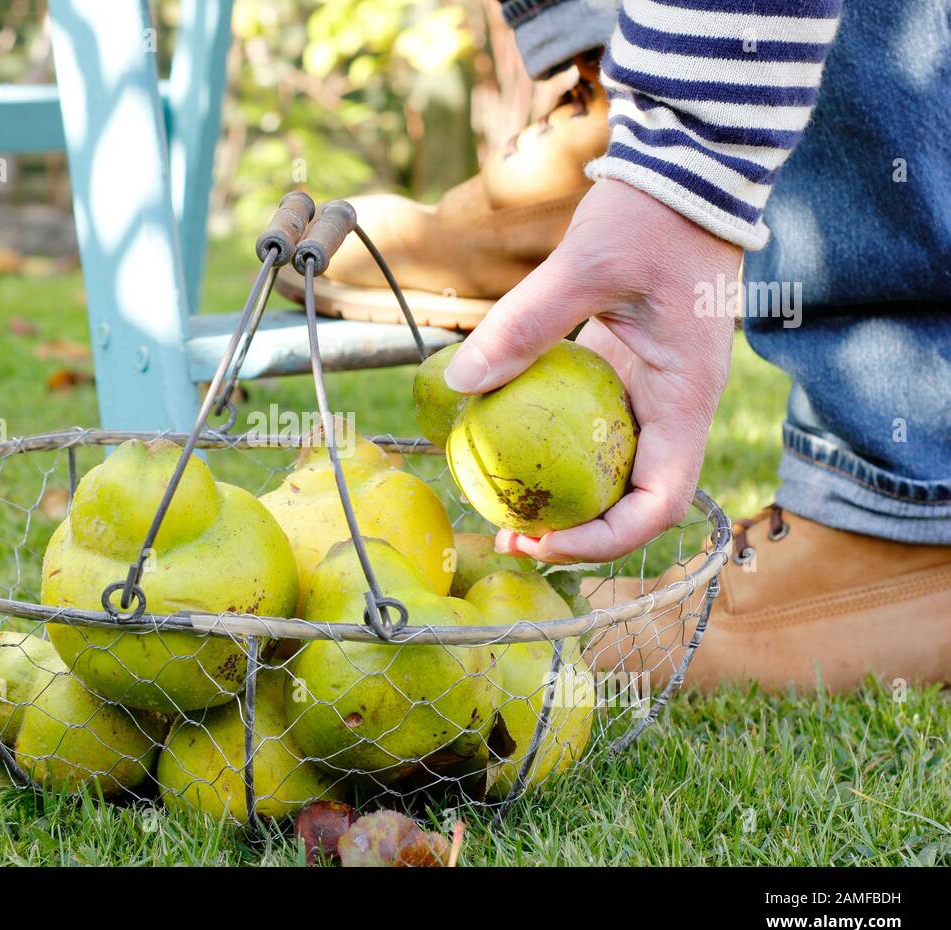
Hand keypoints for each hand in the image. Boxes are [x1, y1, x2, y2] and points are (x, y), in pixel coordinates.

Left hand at [444, 178, 741, 562]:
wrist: (688, 169)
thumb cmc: (653, 214)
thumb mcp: (585, 264)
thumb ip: (525, 323)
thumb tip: (460, 382)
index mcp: (684, 398)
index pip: (660, 502)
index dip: (606, 540)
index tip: (543, 540)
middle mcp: (674, 407)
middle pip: (633, 500)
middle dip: (576, 533)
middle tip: (506, 535)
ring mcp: (651, 391)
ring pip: (611, 469)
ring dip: (564, 497)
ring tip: (499, 505)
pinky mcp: (626, 371)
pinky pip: (590, 426)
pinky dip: (553, 446)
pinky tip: (506, 440)